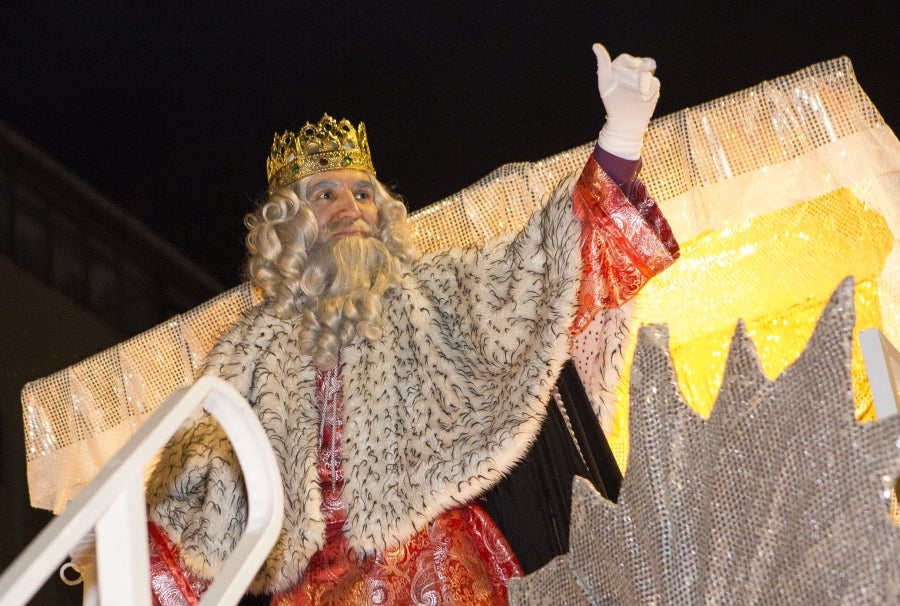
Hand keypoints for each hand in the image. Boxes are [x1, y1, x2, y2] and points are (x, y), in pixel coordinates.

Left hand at [593, 43, 659, 159]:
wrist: (625, 122)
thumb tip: (595, 45)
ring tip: (641, 94)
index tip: (634, 66)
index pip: (625, 59)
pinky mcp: (652, 87)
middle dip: (643, 65)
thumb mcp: (605, 82)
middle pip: (641, 62)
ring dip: (645, 82)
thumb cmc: (612, 102)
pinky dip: (650, 90)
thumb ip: (602, 64)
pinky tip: (644, 99)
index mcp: (619, 69)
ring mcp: (643, 79)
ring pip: (648, 72)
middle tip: (644, 69)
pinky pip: (654, 83)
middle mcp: (632, 72)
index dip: (629, 61)